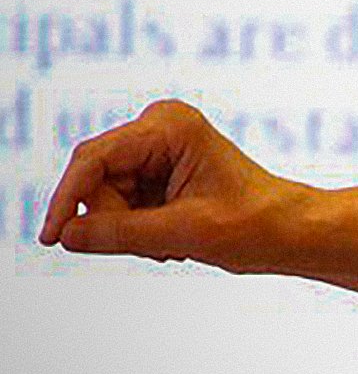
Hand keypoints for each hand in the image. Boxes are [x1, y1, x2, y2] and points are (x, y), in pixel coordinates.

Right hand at [38, 99, 304, 274]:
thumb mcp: (183, 234)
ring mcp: (157, 149)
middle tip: (158, 246)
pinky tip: (173, 239)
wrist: (290, 230)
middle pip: (98, 181)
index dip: (67, 200)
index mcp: (169, 126)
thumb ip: (121, 234)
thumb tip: (67, 235)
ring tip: (173, 243)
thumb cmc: (255, 224)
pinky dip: (140, 229)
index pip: (94, 159)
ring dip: (130, 229)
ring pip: (107, 198)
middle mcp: (159, 128)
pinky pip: (123, 205)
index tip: (52, 238)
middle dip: (115, 220)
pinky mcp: (159, 171)